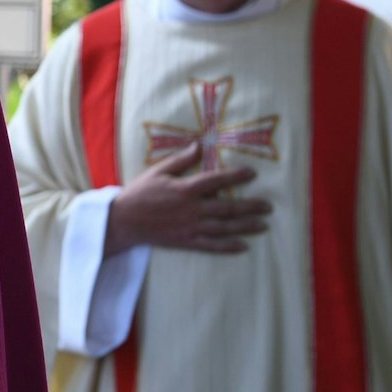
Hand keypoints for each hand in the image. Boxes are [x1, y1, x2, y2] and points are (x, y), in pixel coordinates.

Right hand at [103, 144, 270, 255]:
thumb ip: (180, 160)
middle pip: (227, 207)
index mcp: (184, 189)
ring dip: (245, 226)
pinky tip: (242, 245)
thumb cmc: (140, 193)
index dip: (235, 176)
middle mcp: (191, 209)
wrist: (124, 221)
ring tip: (263, 225)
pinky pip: (211, 245)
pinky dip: (228, 246)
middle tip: (268, 206)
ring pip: (224, 227)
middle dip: (250, 206)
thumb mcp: (158, 171)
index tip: (252, 173)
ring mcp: (190, 227)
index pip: (216, 180)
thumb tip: (198, 145)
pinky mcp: (186, 241)